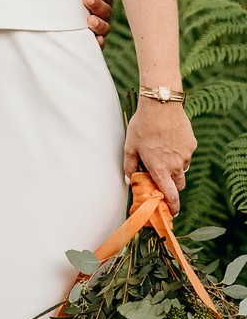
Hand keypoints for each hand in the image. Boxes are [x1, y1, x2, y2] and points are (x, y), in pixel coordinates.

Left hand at [84, 0, 113, 47]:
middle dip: (97, 4)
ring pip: (105, 27)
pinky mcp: (89, 39)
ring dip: (99, 23)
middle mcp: (100, 11)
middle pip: (107, 10)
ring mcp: (96, 26)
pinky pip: (99, 43)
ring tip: (90, 20)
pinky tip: (98, 40)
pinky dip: (100, 42)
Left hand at [123, 98, 195, 216]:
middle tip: (162, 177)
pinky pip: (186, 154)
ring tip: (162, 152)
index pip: (170, 196)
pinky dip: (179, 152)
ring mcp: (185, 155)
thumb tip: (128, 180)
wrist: (161, 105)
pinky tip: (169, 140)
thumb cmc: (142, 126)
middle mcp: (175, 165)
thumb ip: (129, 166)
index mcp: (160, 169)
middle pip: (178, 185)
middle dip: (172, 185)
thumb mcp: (130, 146)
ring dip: (174, 168)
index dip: (172, 207)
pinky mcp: (191, 145)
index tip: (171, 213)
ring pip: (182, 169)